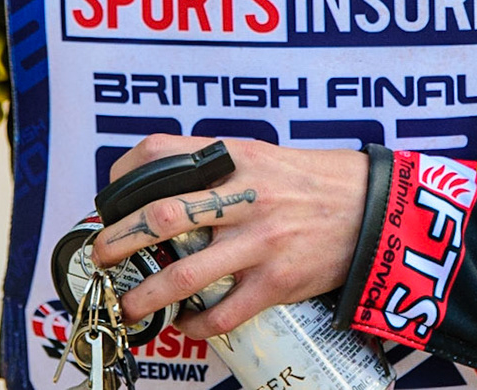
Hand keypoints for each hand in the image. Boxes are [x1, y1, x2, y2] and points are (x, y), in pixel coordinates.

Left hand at [90, 134, 368, 338]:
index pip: (161, 152)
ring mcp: (261, 241)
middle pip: (161, 215)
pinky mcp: (278, 282)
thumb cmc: (319, 182)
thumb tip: (167, 191)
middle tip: (100, 254)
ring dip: (145, 294)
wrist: (376, 210)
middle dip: (119, 239)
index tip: (110, 198)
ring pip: (184, 274)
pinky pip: (223, 312)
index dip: (124, 175)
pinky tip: (185, 325)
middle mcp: (246, 196)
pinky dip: (195, 324)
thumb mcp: (266, 157)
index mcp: (237, 156)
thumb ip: (221, 171)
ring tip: (127, 304)